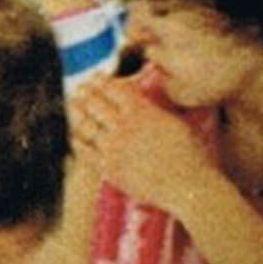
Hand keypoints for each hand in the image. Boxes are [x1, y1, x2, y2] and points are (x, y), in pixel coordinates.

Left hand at [68, 73, 219, 217]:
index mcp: (141, 111)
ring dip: (77, 112)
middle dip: (85, 92)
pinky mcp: (108, 168)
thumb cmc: (189, 155)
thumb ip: (154, 110)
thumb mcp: (175, 121)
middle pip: (95, 102)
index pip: (113, 88)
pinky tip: (75, 135)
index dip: (101, 81)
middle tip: (80, 88)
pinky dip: (77, 140)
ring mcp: (113, 147)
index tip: (95, 78)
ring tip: (73, 105)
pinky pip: (84, 151)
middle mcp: (124, 126)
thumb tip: (145, 102)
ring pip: (86, 124)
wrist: (186, 185)